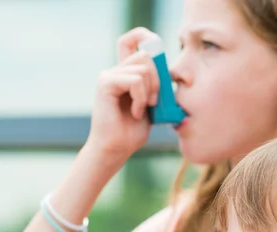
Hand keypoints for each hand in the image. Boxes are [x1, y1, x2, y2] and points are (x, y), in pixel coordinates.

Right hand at [87, 27, 160, 158]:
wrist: (116, 148)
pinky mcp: (105, 83)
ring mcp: (108, 75)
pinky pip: (134, 80)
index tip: (156, 48)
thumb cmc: (132, 131)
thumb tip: (171, 71)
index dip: (145, 37)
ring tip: (141, 110)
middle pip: (146, 55)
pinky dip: (140, 98)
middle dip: (158, 78)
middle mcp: (115, 70)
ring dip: (149, 92)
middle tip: (153, 101)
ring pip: (143, 68)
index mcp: (125, 72)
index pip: (132, 40)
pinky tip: (135, 112)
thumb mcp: (152, 104)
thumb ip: (157, 85)